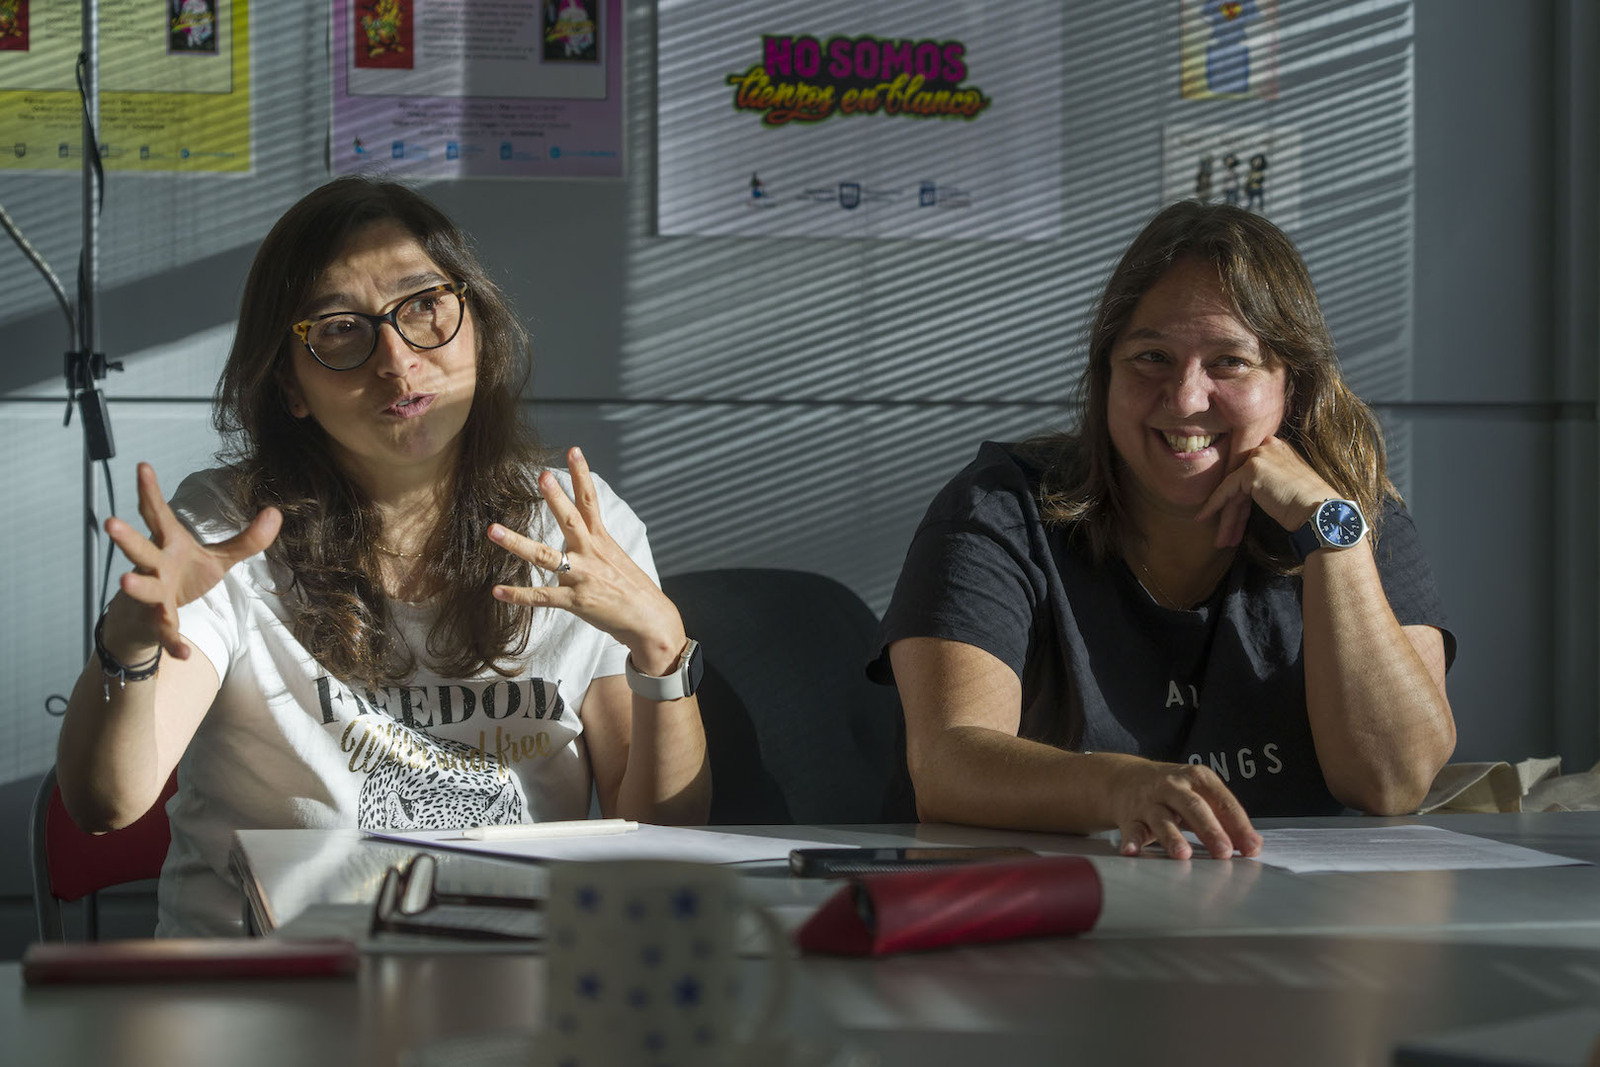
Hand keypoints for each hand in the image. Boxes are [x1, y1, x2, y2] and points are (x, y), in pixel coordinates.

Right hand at [105, 463, 281, 659]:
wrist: (155, 619)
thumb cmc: (183, 578)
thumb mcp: (218, 558)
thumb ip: (247, 539)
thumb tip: (276, 511)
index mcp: (169, 545)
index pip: (157, 515)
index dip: (149, 492)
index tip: (142, 465)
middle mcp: (154, 567)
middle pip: (139, 550)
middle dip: (126, 538)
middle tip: (110, 522)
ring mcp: (152, 595)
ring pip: (142, 589)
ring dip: (135, 585)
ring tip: (127, 580)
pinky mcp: (157, 623)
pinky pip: (165, 633)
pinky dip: (173, 642)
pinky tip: (182, 654)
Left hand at [487, 447, 685, 673]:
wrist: (648, 620)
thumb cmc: (631, 588)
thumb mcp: (616, 556)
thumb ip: (594, 542)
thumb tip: (578, 530)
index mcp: (601, 540)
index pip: (591, 500)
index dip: (582, 474)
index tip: (574, 450)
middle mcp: (590, 553)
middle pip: (570, 520)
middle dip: (555, 497)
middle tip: (541, 476)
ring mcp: (582, 577)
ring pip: (545, 557)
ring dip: (517, 543)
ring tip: (493, 530)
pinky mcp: (575, 600)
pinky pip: (542, 597)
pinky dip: (519, 595)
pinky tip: (497, 591)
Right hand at [1109, 759, 1260, 859]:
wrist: (1125, 778)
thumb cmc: (1173, 791)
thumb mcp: (1200, 794)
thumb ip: (1225, 818)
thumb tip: (1252, 844)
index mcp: (1197, 778)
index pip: (1223, 801)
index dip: (1239, 825)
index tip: (1251, 847)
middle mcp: (1173, 786)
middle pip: (1194, 807)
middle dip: (1210, 829)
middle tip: (1223, 852)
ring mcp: (1150, 801)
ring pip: (1162, 819)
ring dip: (1172, 837)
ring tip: (1182, 854)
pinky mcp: (1130, 816)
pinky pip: (1132, 829)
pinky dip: (1131, 840)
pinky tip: (1131, 851)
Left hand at [1195, 436, 1335, 548]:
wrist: (1321, 512)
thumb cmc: (1312, 507)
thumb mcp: (1289, 487)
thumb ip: (1271, 482)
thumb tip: (1252, 494)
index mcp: (1279, 449)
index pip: (1251, 475)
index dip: (1242, 500)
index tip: (1234, 520)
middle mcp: (1269, 447)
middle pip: (1241, 483)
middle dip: (1233, 512)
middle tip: (1226, 535)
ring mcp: (1260, 456)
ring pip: (1234, 490)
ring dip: (1227, 518)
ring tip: (1221, 541)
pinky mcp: (1251, 470)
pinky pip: (1226, 491)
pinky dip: (1214, 506)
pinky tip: (1204, 518)